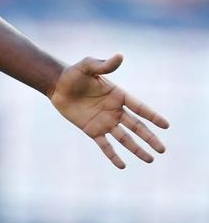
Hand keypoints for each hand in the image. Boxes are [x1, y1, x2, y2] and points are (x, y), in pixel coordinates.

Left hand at [50, 54, 168, 168]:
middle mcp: (115, 111)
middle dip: (150, 138)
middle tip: (162, 149)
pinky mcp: (92, 130)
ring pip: (125, 139)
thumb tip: (120, 56)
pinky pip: (105, 145)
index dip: (153, 116)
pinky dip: (113, 155)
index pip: (140, 108)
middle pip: (137, 127)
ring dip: (137, 149)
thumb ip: (104, 64)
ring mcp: (104, 121)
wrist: (56, 85)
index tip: (166, 125)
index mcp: (118, 96)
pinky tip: (122, 166)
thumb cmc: (73, 74)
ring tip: (150, 159)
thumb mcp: (88, 66)